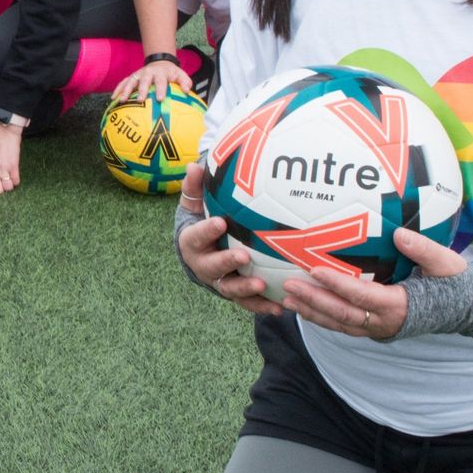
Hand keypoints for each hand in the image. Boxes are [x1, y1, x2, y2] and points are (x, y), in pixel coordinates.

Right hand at [112, 57, 189, 103]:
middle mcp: (148, 73)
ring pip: (131, 81)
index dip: (160, 89)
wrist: (160, 62)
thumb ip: (185, 82)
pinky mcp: (132, 77)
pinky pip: (123, 82)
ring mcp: (138, 74)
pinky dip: (118, 89)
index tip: (160, 98)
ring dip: (126, 90)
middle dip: (141, 90)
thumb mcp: (181, 75)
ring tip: (122, 100)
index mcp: (160, 73)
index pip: (160, 81)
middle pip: (144, 81)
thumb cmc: (171, 74)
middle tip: (140, 100)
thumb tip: (187, 90)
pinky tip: (113, 99)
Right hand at [174, 165, 281, 316]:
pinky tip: (280, 307)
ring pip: (230, 288)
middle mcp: (203, 265)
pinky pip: (247, 303)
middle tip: (244, 256)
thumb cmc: (201, 225)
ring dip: (245, 288)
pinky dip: (262, 306)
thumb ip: (194, 188)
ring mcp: (219, 281)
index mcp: (192, 243)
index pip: (195, 236)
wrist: (200, 255)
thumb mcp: (194, 206)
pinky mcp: (235, 294)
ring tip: (262, 285)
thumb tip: (193, 165)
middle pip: (212, 266)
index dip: (206, 231)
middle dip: (227, 261)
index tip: (220, 222)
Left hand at [280, 228, 468, 340]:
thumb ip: (423, 249)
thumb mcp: (445, 263)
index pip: (362, 296)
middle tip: (287, 285)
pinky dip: (322, 317)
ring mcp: (380, 328)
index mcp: (401, 305)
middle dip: (313, 301)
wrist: (466, 308)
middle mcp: (386, 322)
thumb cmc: (455, 281)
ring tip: (286, 298)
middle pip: (343, 314)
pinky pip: (344, 325)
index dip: (337, 284)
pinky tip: (303, 306)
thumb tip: (399, 233)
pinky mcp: (375, 327)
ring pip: (340, 324)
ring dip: (312, 312)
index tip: (314, 269)